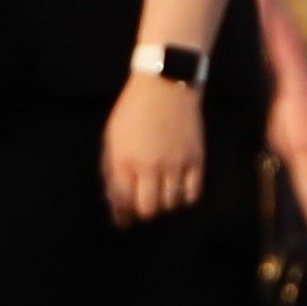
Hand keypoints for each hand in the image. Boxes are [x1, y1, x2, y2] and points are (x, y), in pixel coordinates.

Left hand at [102, 71, 208, 225]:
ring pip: (170, 204)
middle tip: (144, 207)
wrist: (166, 84)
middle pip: (148, 210)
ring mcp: (174, 163)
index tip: (124, 221)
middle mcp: (149, 166)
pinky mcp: (195, 159)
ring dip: (164, 204)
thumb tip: (113, 199)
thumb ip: (111, 169)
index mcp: (124, 161)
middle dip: (143, 212)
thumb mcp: (112, 138)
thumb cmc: (133, 110)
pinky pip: (192, 194)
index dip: (122, 216)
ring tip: (162, 194)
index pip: (122, 203)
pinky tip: (179, 187)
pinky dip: (185, 197)